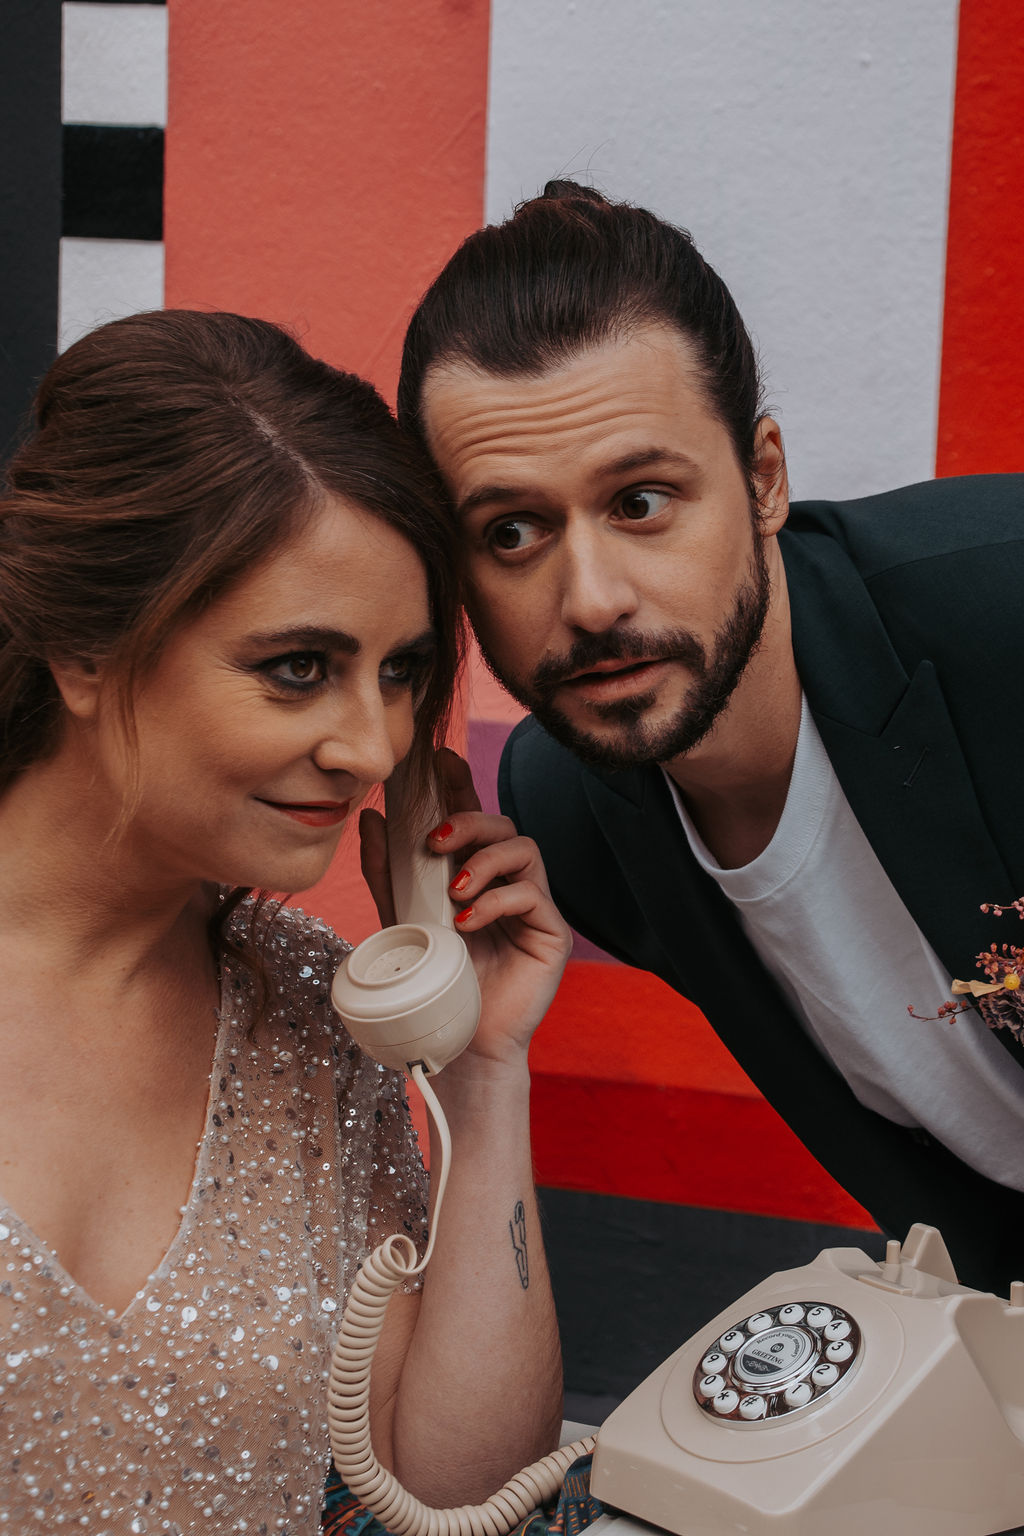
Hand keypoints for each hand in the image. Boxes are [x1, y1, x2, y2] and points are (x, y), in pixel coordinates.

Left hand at [360, 749, 570, 1067]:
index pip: (471, 817)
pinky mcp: (552, 932)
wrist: (459, 1045)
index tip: (439, 758)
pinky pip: (533, 895)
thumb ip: (387, 872)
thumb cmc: (434, 984)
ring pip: (525, 849)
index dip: (460, 784)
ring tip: (454, 892)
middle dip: (469, 822)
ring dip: (484, 862)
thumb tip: (371, 818)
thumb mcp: (400, 920)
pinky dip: (496, 902)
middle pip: (502, 824)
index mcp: (473, 874)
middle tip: (436, 842)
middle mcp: (506, 883)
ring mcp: (533, 906)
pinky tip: (469, 922)